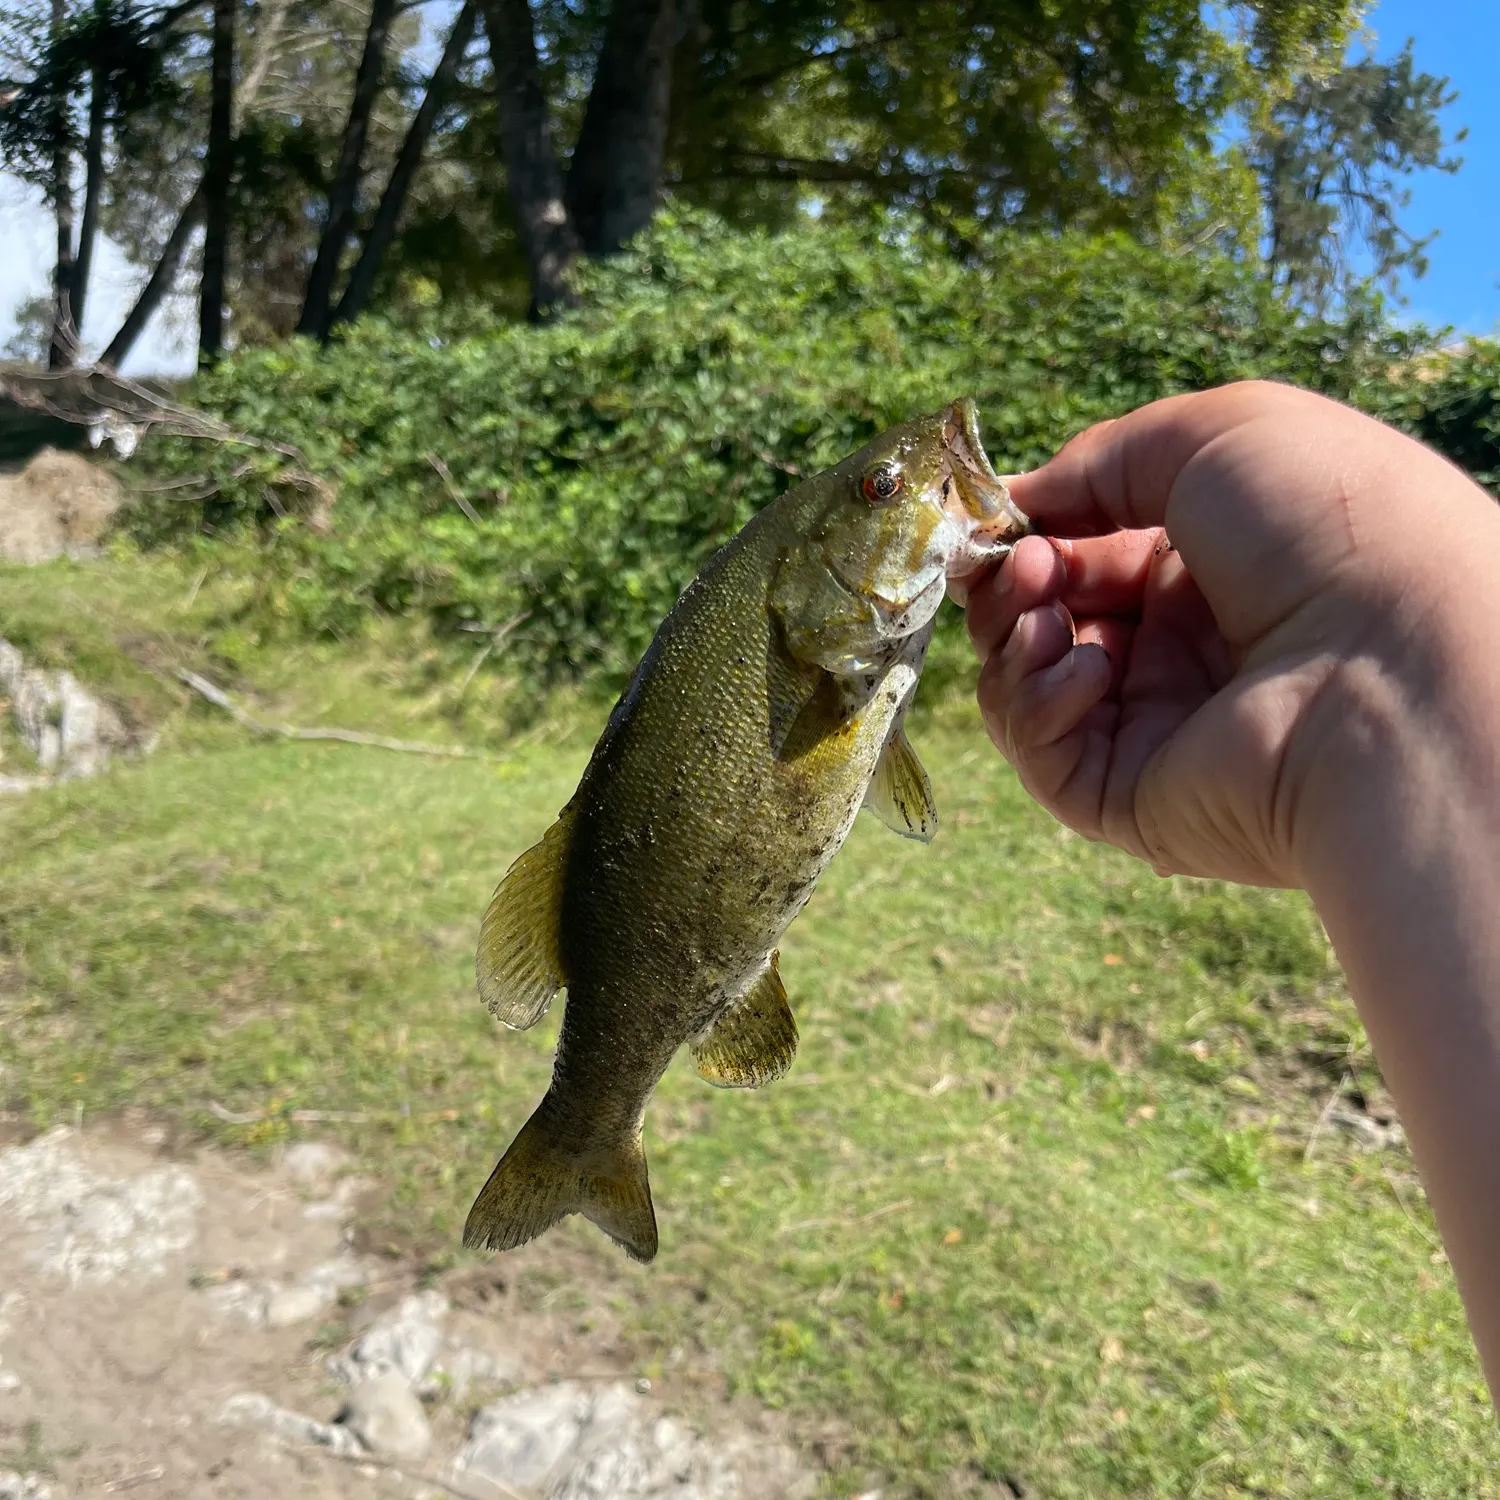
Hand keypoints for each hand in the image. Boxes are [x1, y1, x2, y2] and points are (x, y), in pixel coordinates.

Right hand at [955, 380, 1499, 888]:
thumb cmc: (1328, 524)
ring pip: (1029, 692)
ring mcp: (1160, 729)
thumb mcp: (1214, 437)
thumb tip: (1015, 503)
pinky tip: (1082, 671)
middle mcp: (1184, 650)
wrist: (1394, 657)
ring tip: (1042, 618)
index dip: (1033, 535)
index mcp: (1210, 566)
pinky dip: (1034, 710)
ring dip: (1012, 645)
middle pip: (1046, 621)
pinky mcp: (1136, 802)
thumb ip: (1100, 460)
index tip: (997, 523)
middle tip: (1024, 570)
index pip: (1086, 554)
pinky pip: (1047, 761)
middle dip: (1014, 587)